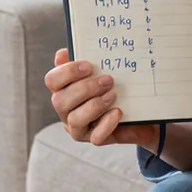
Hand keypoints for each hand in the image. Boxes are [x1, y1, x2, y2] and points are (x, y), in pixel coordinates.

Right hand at [44, 49, 159, 147]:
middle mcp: (66, 109)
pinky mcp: (94, 139)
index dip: (66, 72)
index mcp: (64, 89)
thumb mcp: (103, 72)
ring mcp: (79, 127)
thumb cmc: (115, 87)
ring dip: (94, 105)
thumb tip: (63, 52)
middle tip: (108, 80)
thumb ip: (87, 61)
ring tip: (113, 95)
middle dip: (84, 89)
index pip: (52, 80)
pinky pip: (96, 137)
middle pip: (60, 101)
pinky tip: (118, 112)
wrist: (140, 111)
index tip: (88, 65)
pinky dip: (107, 123)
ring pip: (75, 120)